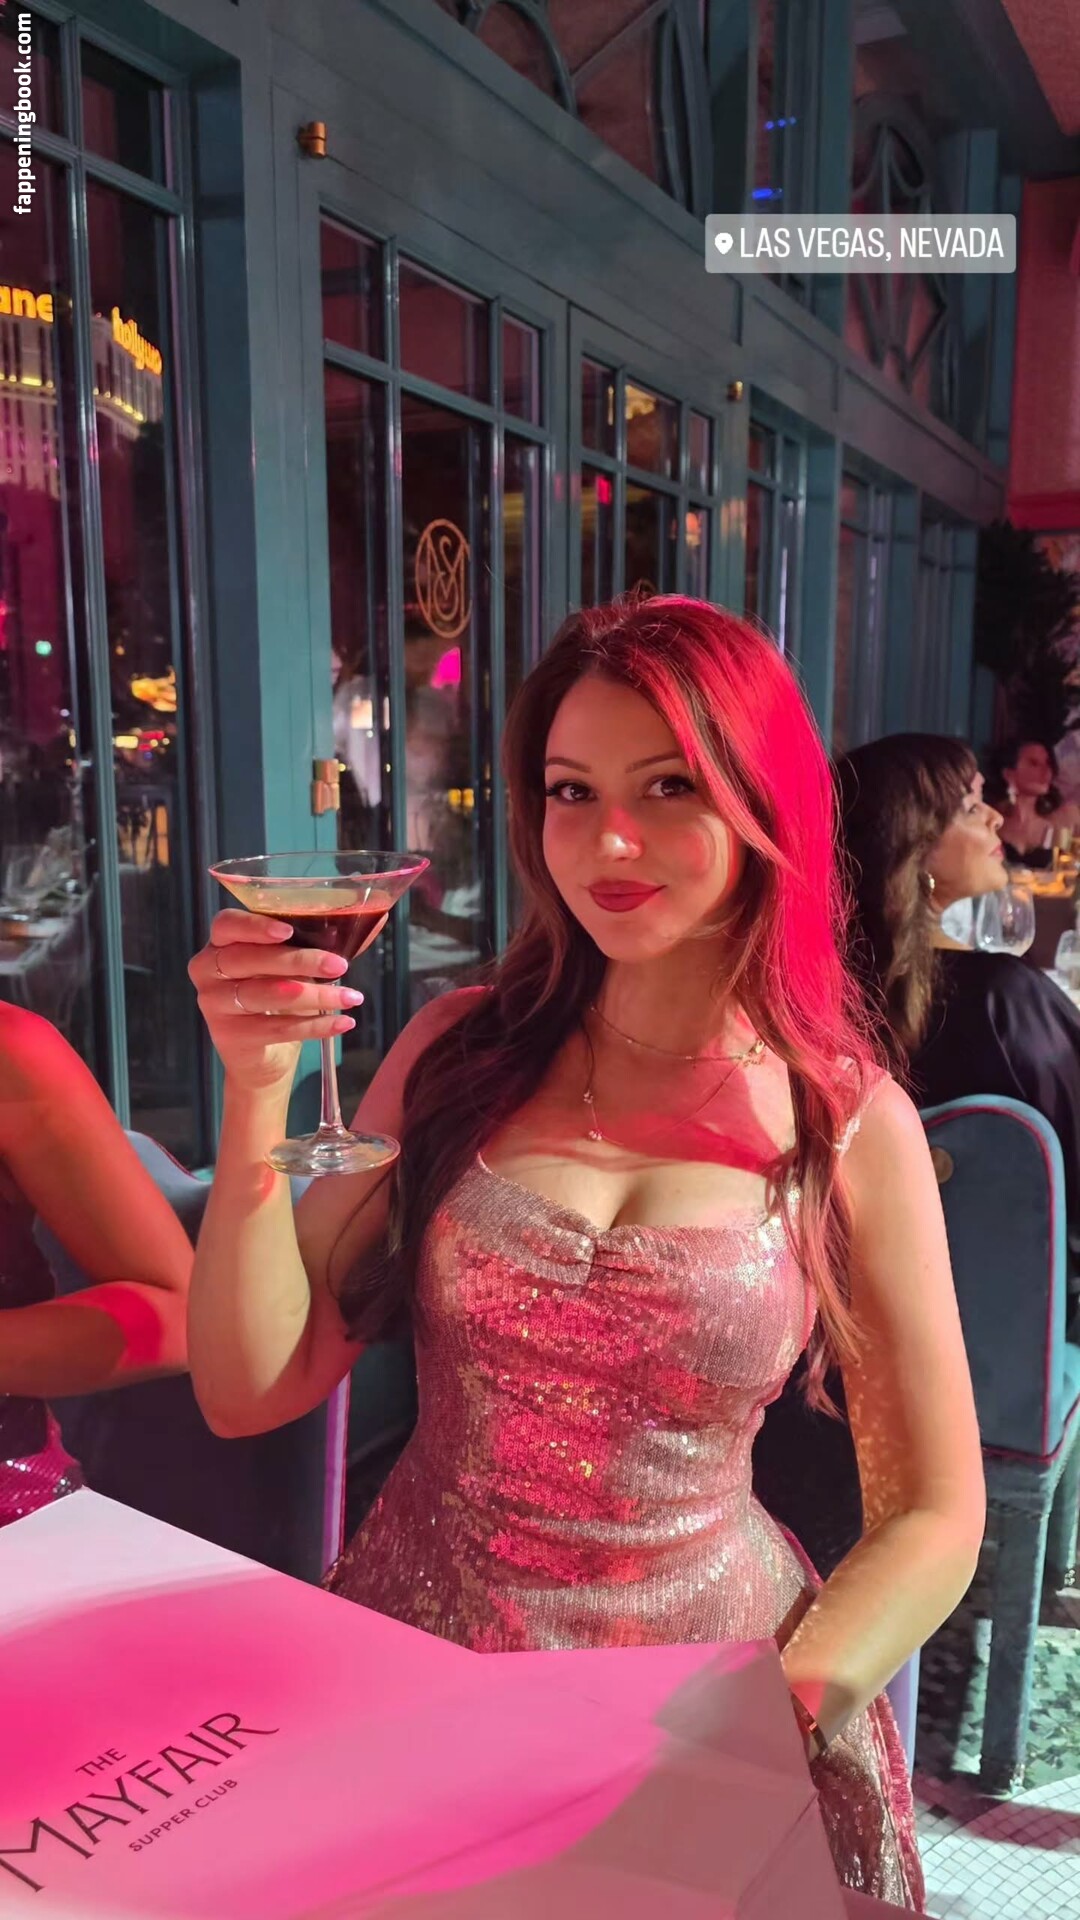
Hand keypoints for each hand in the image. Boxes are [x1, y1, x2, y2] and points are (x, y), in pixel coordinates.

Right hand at [188, 910, 368, 1093]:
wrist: (263, 1057)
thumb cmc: (280, 997)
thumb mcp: (297, 965)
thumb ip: (324, 941)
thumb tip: (375, 918)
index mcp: (220, 942)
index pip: (226, 924)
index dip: (255, 926)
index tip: (289, 930)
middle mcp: (207, 970)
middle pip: (250, 959)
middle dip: (300, 961)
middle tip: (340, 965)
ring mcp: (214, 1005)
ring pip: (266, 995)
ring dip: (315, 996)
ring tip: (351, 997)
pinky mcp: (228, 1037)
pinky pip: (275, 1028)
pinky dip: (314, 1026)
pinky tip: (342, 1023)